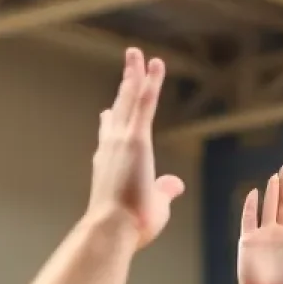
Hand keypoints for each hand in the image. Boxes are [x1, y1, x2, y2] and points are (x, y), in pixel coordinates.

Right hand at [88, 48, 184, 246]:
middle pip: (118, 110)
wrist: (113, 230)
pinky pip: (144, 103)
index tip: (106, 113)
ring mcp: (121, 141)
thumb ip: (163, 191)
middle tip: (128, 67)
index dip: (108, 124)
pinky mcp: (135, 140)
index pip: (108, 139)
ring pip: (129, 99)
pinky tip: (155, 64)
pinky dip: (149, 82)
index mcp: (110, 166)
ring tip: (137, 53)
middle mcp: (111, 148)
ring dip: (133, 74)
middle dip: (124, 87)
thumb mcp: (152, 206)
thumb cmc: (129, 228)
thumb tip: (176, 184)